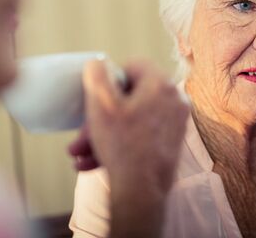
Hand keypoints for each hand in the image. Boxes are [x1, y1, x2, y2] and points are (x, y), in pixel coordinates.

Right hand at [71, 59, 189, 237]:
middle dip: (99, 116)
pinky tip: (92, 162)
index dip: (110, 78)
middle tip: (81, 134)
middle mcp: (174, 100)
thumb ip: (96, 74)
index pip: (133, 65)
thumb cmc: (122, 146)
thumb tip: (97, 63)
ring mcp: (175, 123)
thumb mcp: (100, 103)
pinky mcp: (170, 143)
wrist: (141, 191)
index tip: (96, 97)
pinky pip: (139, 136)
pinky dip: (117, 145)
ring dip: (102, 134)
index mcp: (161, 84)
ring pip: (130, 120)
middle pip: (129, 98)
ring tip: (80, 154)